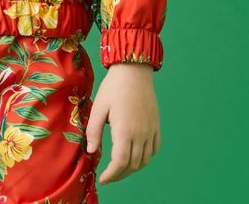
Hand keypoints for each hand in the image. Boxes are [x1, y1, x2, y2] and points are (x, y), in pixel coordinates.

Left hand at [85, 63, 160, 183]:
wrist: (134, 70)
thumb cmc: (113, 87)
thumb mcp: (99, 107)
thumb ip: (94, 131)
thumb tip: (92, 152)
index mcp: (125, 131)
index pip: (120, 163)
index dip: (111, 175)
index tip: (102, 179)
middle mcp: (140, 134)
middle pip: (133, 165)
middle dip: (120, 175)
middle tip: (108, 175)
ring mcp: (150, 130)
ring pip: (145, 160)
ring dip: (133, 168)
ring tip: (120, 168)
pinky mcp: (156, 125)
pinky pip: (154, 149)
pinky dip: (146, 158)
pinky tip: (136, 156)